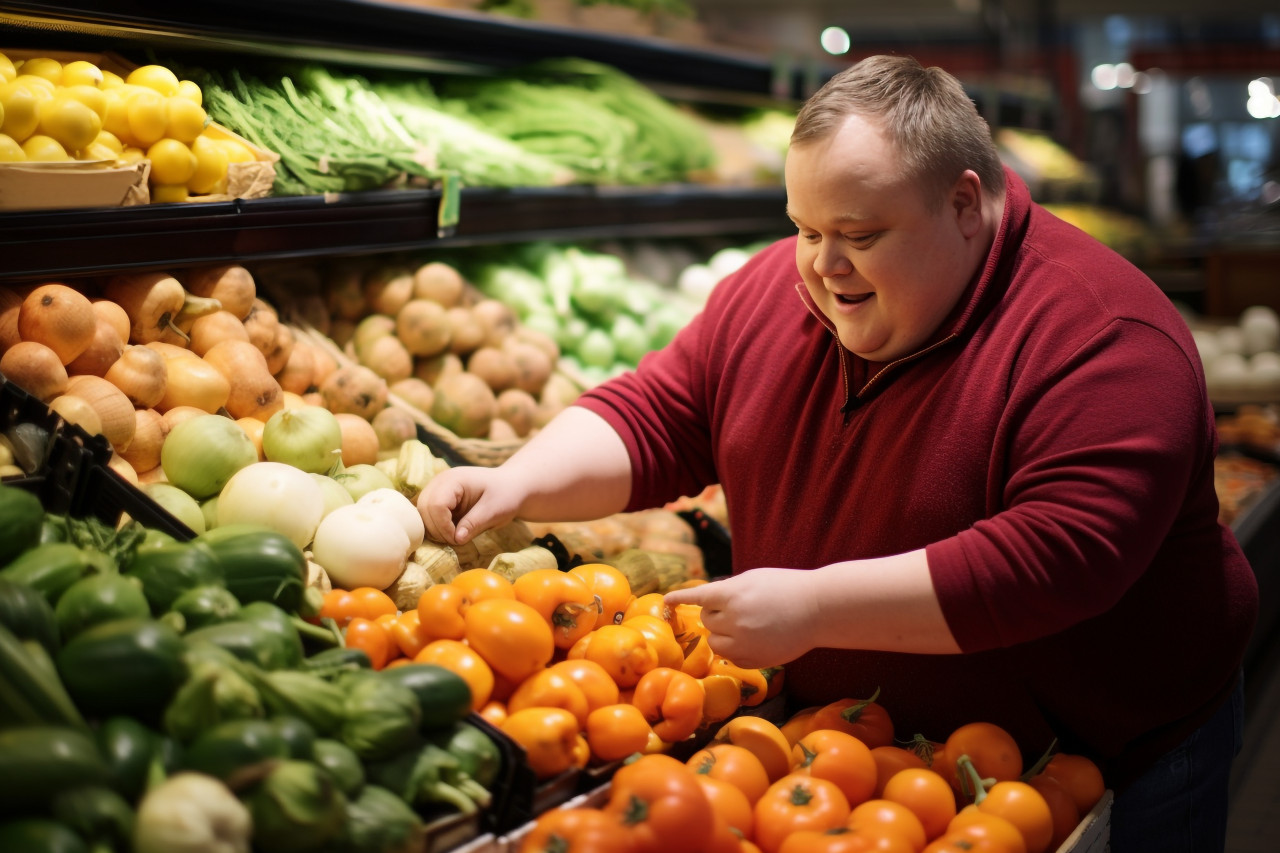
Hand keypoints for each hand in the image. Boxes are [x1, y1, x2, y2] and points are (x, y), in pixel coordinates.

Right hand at [416, 465, 522, 544]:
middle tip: (457, 540)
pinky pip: (428, 515)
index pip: (436, 505)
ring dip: (435, 530)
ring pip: (422, 513)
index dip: (444, 526)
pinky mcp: (437, 498)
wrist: (510, 486)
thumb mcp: (494, 511)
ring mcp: (436, 489)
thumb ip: (474, 524)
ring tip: (455, 537)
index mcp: (454, 479)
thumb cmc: (505, 495)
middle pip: (424, 509)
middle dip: (438, 530)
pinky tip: (452, 532)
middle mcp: (440, 481)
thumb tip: (456, 539)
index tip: (458, 539)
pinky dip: (437, 527)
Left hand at [663, 568, 822, 667]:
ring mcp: (743, 643)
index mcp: (732, 595)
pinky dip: (736, 648)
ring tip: (748, 624)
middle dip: (716, 613)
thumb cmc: (786, 588)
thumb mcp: (753, 579)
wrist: (818, 609)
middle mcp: (734, 620)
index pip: (698, 598)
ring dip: (723, 632)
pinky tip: (756, 638)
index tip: (666, 600)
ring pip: (715, 641)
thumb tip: (708, 602)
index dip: (680, 598)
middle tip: (740, 608)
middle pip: (707, 620)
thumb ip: (728, 590)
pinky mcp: (753, 660)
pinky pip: (730, 656)